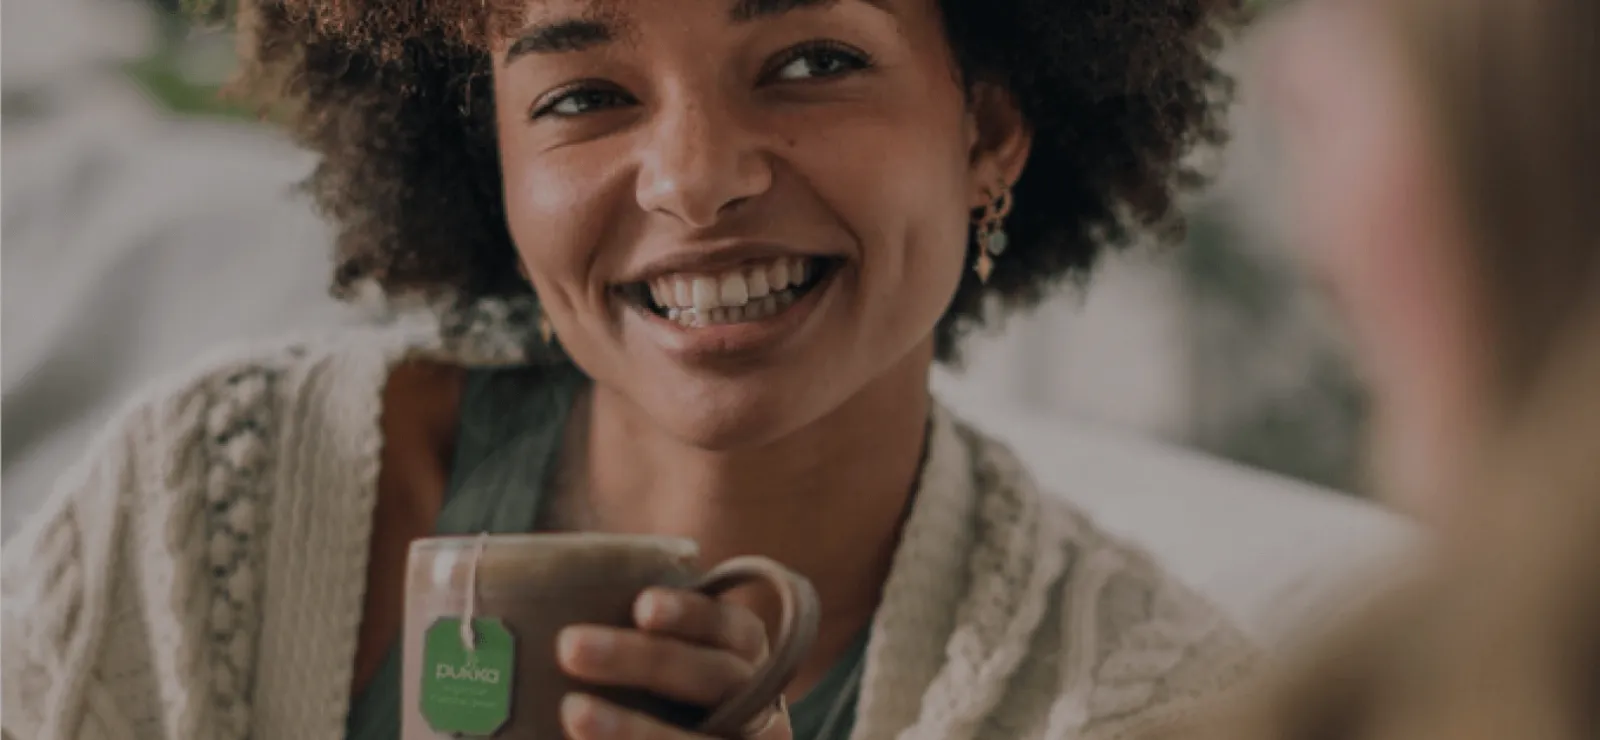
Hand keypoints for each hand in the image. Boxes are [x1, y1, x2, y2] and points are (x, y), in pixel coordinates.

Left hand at [556, 587, 791, 739]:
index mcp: (744, 655)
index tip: (641, 605)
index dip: (690, 614)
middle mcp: (758, 701)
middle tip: (569, 646)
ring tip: (573, 712)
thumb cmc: (659, 696)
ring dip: (635, 728)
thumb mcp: (663, 661)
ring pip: (700, 737)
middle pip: (712, 675)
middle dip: (644, 659)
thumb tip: (533, 593)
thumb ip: (631, 633)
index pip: (729, 626)